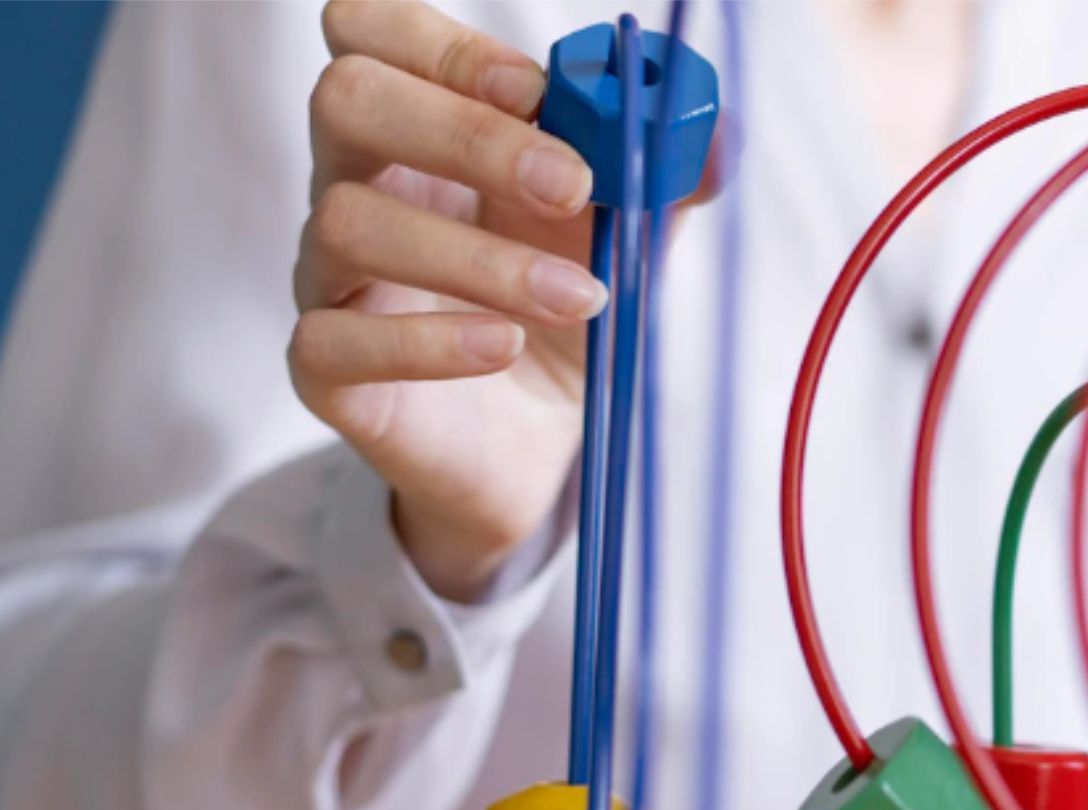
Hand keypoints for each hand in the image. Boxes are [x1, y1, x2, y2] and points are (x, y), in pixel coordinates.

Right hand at [291, 0, 603, 599]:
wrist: (543, 443)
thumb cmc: (563, 312)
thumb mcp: (625, 236)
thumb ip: (661, 178)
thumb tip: (714, 130)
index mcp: (421, 128)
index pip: (372, 32)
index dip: (444, 45)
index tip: (537, 90)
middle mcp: (357, 184)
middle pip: (348, 99)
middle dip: (468, 133)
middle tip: (571, 186)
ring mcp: (330, 276)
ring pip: (351, 222)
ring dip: (480, 256)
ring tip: (579, 299)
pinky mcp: (327, 371)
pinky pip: (336, 339)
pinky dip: (429, 340)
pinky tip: (504, 345)